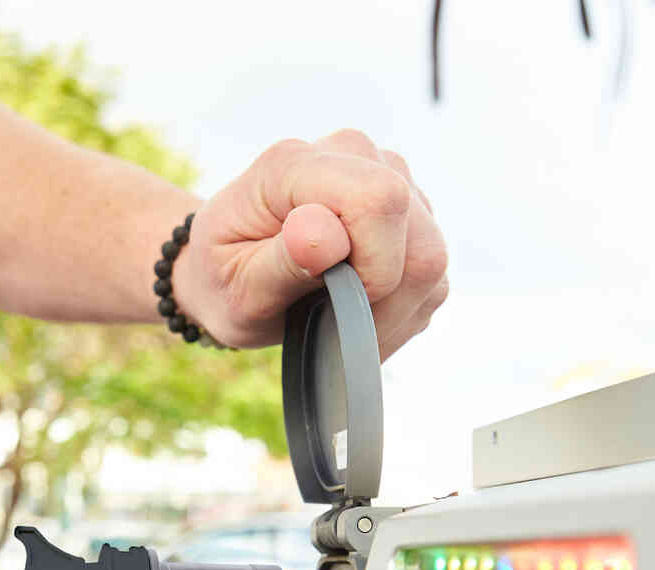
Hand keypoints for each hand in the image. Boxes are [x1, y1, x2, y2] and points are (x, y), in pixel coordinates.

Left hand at [172, 129, 447, 359]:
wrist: (223, 268)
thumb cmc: (223, 277)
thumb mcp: (236, 288)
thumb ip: (280, 261)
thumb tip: (324, 232)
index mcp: (295, 164)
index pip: (379, 200)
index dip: (373, 266)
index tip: (335, 300)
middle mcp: (351, 154)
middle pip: (416, 233)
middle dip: (385, 300)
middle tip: (336, 330)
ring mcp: (387, 177)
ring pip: (431, 255)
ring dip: (394, 310)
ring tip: (343, 325)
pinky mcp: (409, 210)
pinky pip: (431, 269)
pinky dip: (401, 308)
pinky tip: (359, 316)